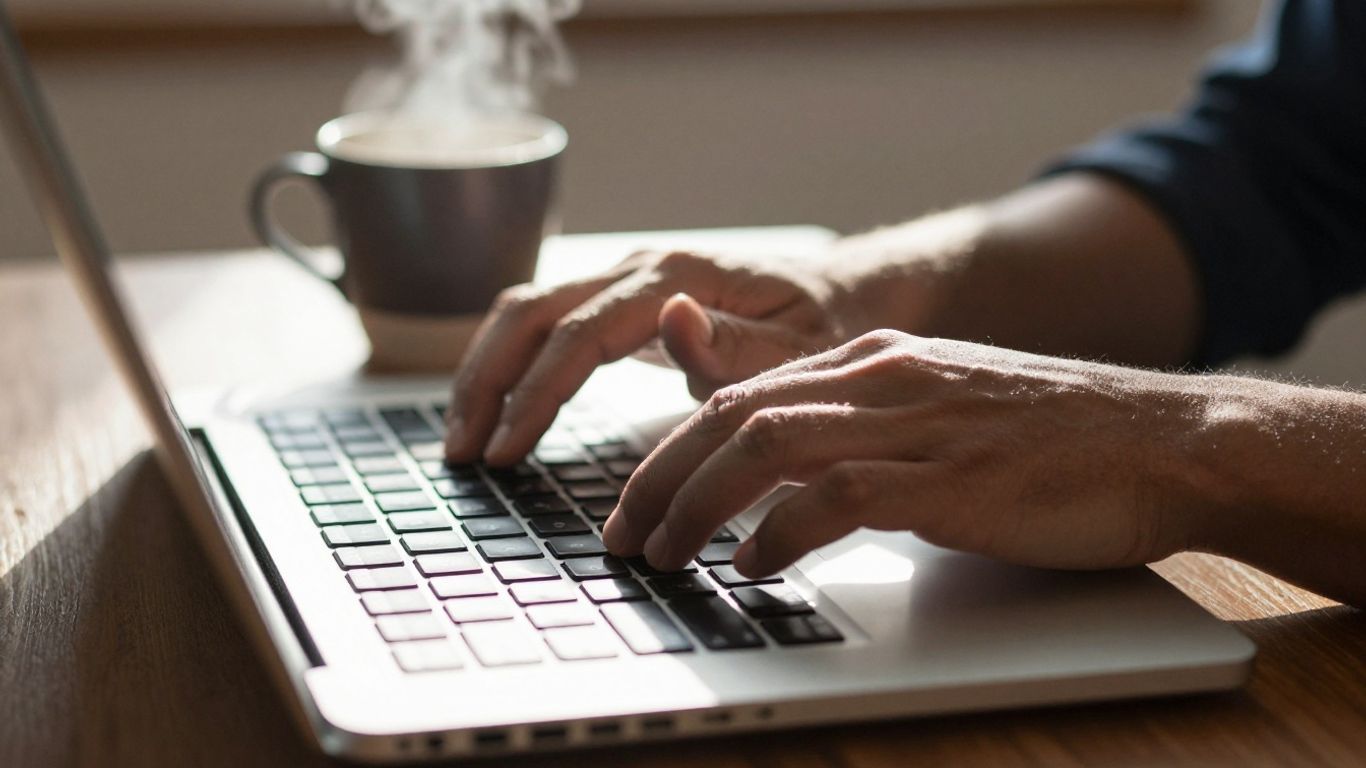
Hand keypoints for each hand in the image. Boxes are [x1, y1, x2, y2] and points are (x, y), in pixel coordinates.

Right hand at [445, 249, 853, 463]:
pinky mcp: (620, 299)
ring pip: (527, 310)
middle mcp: (640, 268)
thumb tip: (670, 318)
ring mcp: (625, 279)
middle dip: (486, 380)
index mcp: (678, 278)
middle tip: (463, 452)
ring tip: (465, 438)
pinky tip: (498, 410)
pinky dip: (511, 363)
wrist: (841, 296)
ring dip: (486, 371)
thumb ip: (736, 345)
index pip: (580, 333)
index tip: (506, 452)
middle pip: (531, 311)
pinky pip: (546, 322)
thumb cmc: (824, 331)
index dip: (535, 393)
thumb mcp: (801, 351)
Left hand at [604, 329, 1207, 575]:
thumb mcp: (940, 414)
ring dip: (698, 503)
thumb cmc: (1054, 442)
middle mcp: (883, 377)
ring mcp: (915, 422)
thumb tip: (791, 483)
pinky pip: (837, 497)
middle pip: (733, 414)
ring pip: (766, 445)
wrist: (1164, 442)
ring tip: (666, 553)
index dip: (673, 447)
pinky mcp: (949, 477)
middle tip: (624, 534)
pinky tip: (753, 565)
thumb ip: (865, 429)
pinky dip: (780, 532)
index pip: (742, 392)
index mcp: (875, 359)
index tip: (638, 498)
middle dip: (661, 476)